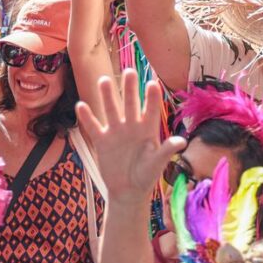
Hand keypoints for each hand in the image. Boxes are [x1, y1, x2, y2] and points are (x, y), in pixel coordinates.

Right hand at [79, 72, 186, 202]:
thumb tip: (181, 141)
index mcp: (148, 129)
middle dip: (130, 88)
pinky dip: (87, 117)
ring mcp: (116, 131)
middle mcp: (131, 126)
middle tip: (129, 71)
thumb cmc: (146, 175)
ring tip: (104, 80)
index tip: (152, 83)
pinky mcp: (102, 141)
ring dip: (107, 96)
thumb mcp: (157, 163)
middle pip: (130, 103)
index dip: (152, 97)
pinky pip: (93, 126)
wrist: (128, 191)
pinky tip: (81, 105)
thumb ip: (167, 150)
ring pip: (111, 109)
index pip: (151, 109)